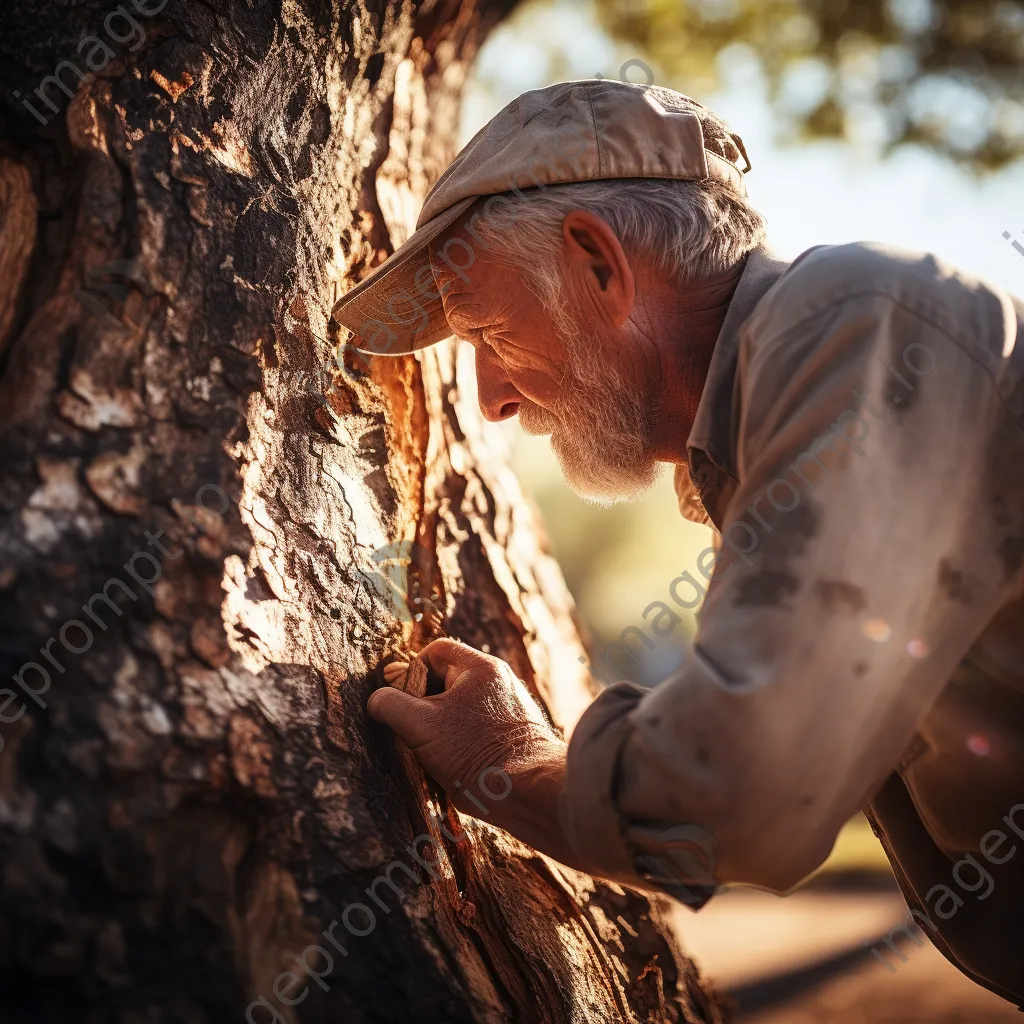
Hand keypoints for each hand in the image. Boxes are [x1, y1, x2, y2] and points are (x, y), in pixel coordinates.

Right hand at [367, 638, 580, 865]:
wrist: (530, 792)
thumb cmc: (475, 753)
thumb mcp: (421, 726)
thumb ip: (391, 706)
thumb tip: (376, 699)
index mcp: (480, 668)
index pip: (434, 652)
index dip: (411, 673)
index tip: (405, 704)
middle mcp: (499, 682)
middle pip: (448, 680)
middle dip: (425, 704)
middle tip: (415, 732)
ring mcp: (510, 708)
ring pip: (461, 707)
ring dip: (442, 727)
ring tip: (435, 754)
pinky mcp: (515, 734)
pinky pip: (478, 728)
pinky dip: (461, 743)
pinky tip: (456, 766)